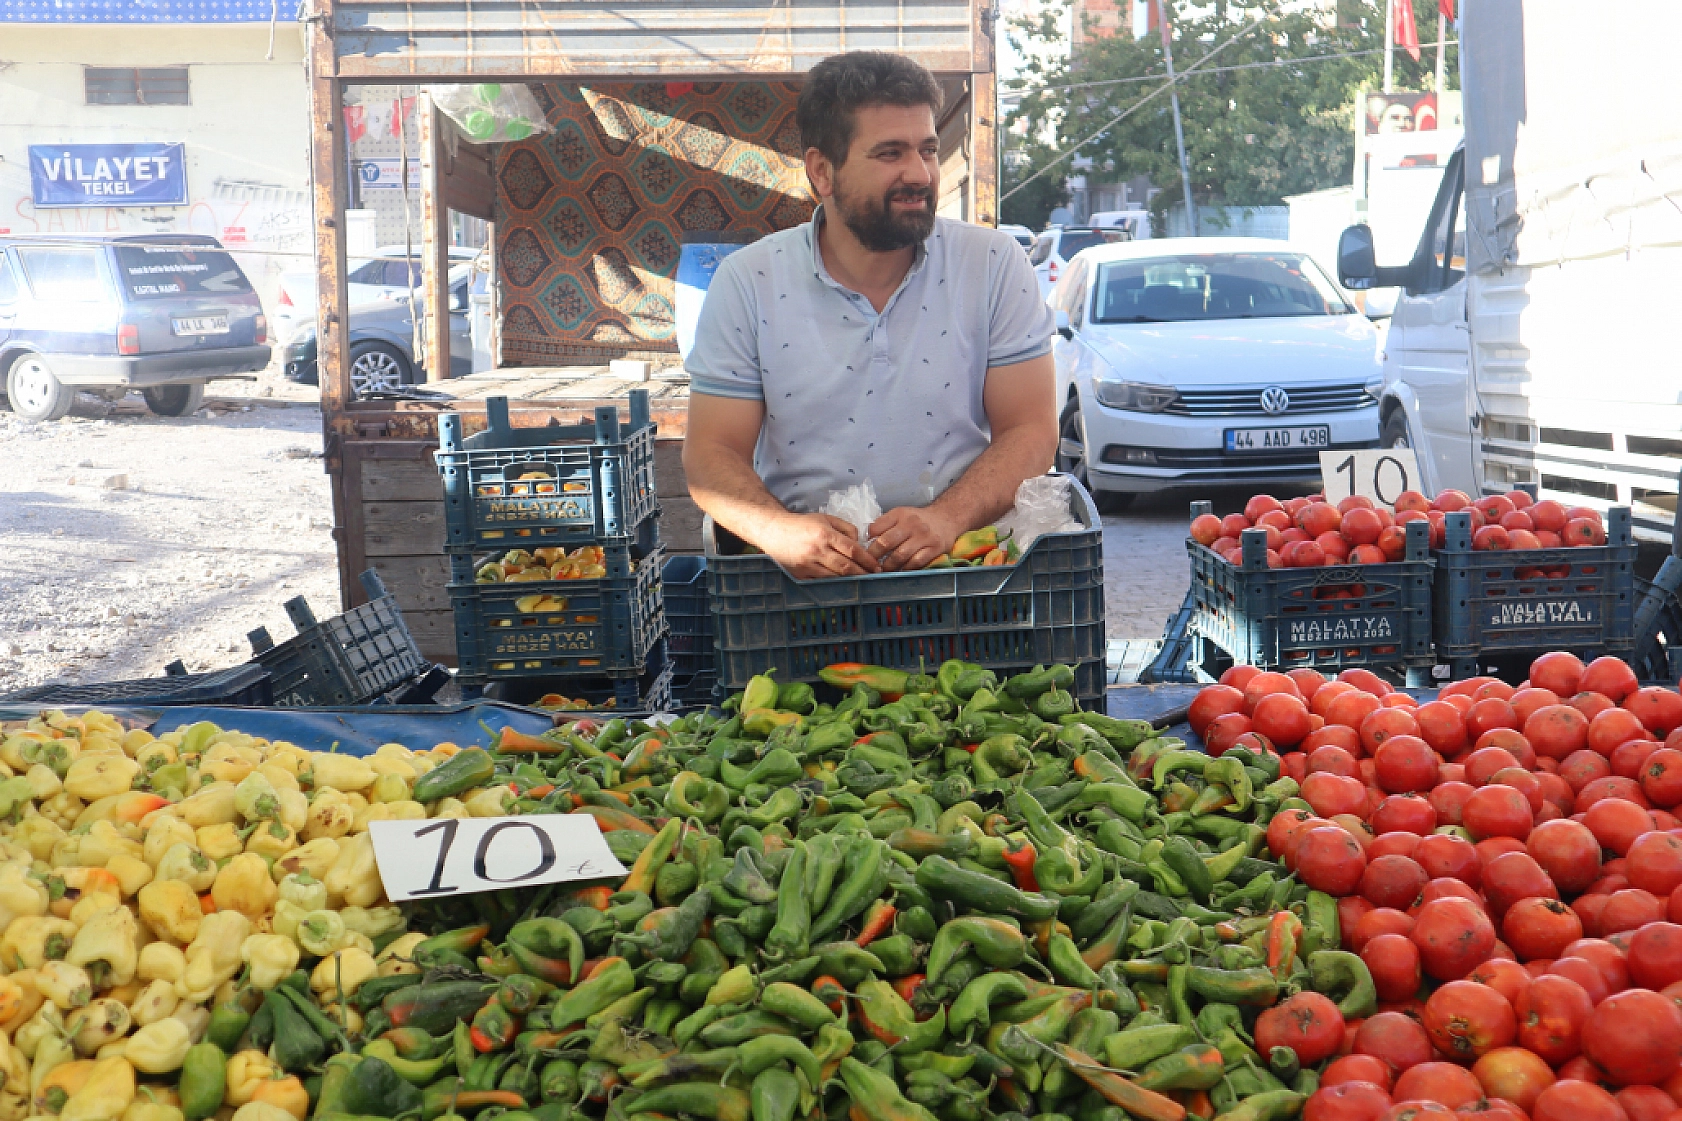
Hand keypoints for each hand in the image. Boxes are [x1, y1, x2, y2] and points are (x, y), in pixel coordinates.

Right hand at [757, 513, 880, 579]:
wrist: (773, 531)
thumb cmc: (801, 524)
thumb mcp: (825, 518)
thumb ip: (845, 527)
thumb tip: (860, 542)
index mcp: (825, 534)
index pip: (852, 549)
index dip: (867, 559)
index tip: (876, 565)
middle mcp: (817, 550)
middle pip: (846, 566)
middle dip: (863, 573)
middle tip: (873, 576)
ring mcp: (808, 564)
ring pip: (835, 577)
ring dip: (850, 581)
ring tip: (862, 581)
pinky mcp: (800, 574)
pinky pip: (822, 582)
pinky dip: (834, 584)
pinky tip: (843, 584)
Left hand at [867, 506, 960, 571]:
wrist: (947, 518)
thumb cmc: (918, 520)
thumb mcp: (901, 515)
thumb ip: (884, 525)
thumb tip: (864, 540)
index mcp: (899, 514)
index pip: (876, 528)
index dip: (866, 542)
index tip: (862, 552)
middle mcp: (911, 524)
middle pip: (886, 542)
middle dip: (874, 556)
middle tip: (870, 565)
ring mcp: (924, 537)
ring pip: (900, 555)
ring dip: (889, 566)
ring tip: (883, 570)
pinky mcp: (935, 548)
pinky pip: (916, 563)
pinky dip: (905, 569)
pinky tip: (900, 571)